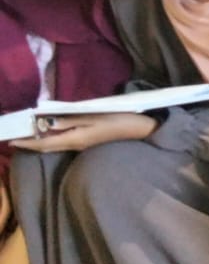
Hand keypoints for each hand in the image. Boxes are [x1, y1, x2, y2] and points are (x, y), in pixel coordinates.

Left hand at [12, 113, 157, 151]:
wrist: (140, 129)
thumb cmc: (118, 119)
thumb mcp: (92, 116)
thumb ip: (69, 120)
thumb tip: (46, 122)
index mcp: (75, 138)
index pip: (44, 143)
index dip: (26, 143)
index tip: (10, 141)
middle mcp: (76, 144)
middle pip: (47, 147)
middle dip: (29, 144)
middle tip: (13, 139)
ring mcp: (82, 144)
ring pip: (54, 145)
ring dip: (39, 142)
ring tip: (26, 136)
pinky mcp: (87, 141)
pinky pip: (63, 143)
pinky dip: (50, 140)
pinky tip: (48, 134)